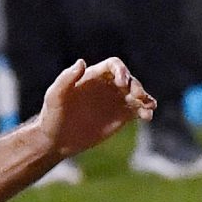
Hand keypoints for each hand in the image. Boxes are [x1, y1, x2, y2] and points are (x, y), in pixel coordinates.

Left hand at [34, 57, 155, 161]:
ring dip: (145, 98)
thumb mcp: (55, 96)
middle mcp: (107, 85)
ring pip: (137, 94)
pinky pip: (137, 110)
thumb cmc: (52, 116)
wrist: (56, 140)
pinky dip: (145, 111)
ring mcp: (116, 100)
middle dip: (136, 86)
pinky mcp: (121, 116)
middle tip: (137, 96)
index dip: (121, 70)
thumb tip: (82, 62)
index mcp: (93, 76)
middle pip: (129, 79)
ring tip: (149, 107)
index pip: (114, 65)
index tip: (122, 83)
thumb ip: (66, 79)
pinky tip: (147, 116)